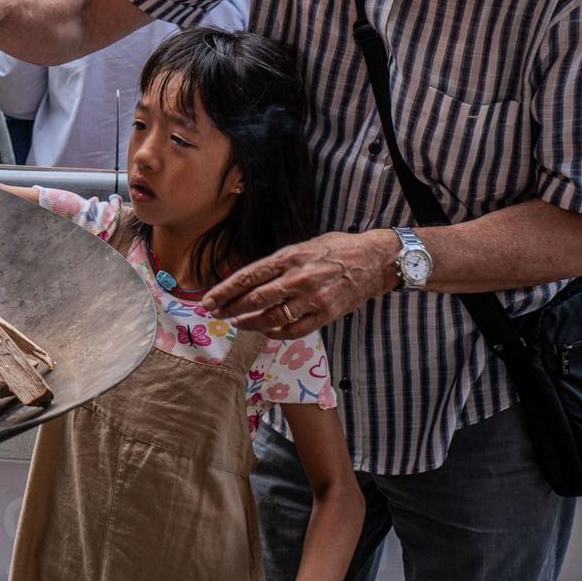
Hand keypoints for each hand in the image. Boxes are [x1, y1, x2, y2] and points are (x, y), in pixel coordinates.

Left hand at [200, 230, 398, 338]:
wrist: (373, 260)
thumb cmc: (334, 250)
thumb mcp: (301, 247)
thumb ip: (276, 263)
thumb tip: (247, 279)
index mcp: (289, 257)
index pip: (248, 276)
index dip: (224, 291)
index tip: (208, 301)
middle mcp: (298, 278)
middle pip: (255, 299)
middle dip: (230, 309)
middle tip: (215, 314)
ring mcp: (312, 298)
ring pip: (272, 318)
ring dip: (249, 324)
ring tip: (237, 324)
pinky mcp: (326, 314)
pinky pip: (294, 330)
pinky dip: (276, 333)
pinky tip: (265, 332)